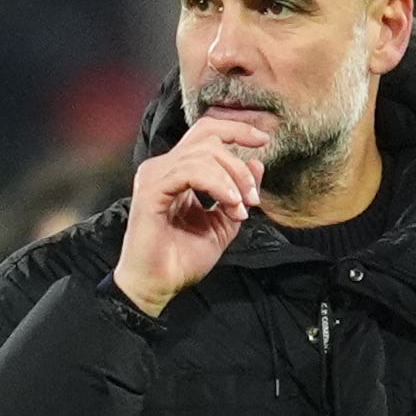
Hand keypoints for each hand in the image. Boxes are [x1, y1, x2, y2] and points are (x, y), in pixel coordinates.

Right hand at [112, 114, 271, 316]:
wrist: (158, 286)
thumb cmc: (182, 260)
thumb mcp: (222, 225)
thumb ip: (238, 195)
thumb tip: (258, 164)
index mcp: (178, 172)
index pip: (207, 134)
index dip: (236, 129)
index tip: (264, 140)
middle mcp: (164, 167)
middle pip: (208, 138)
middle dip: (239, 164)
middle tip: (253, 197)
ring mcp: (155, 176)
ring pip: (203, 154)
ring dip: (232, 178)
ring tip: (241, 207)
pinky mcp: (151, 189)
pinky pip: (190, 171)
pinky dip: (217, 185)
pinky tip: (229, 204)